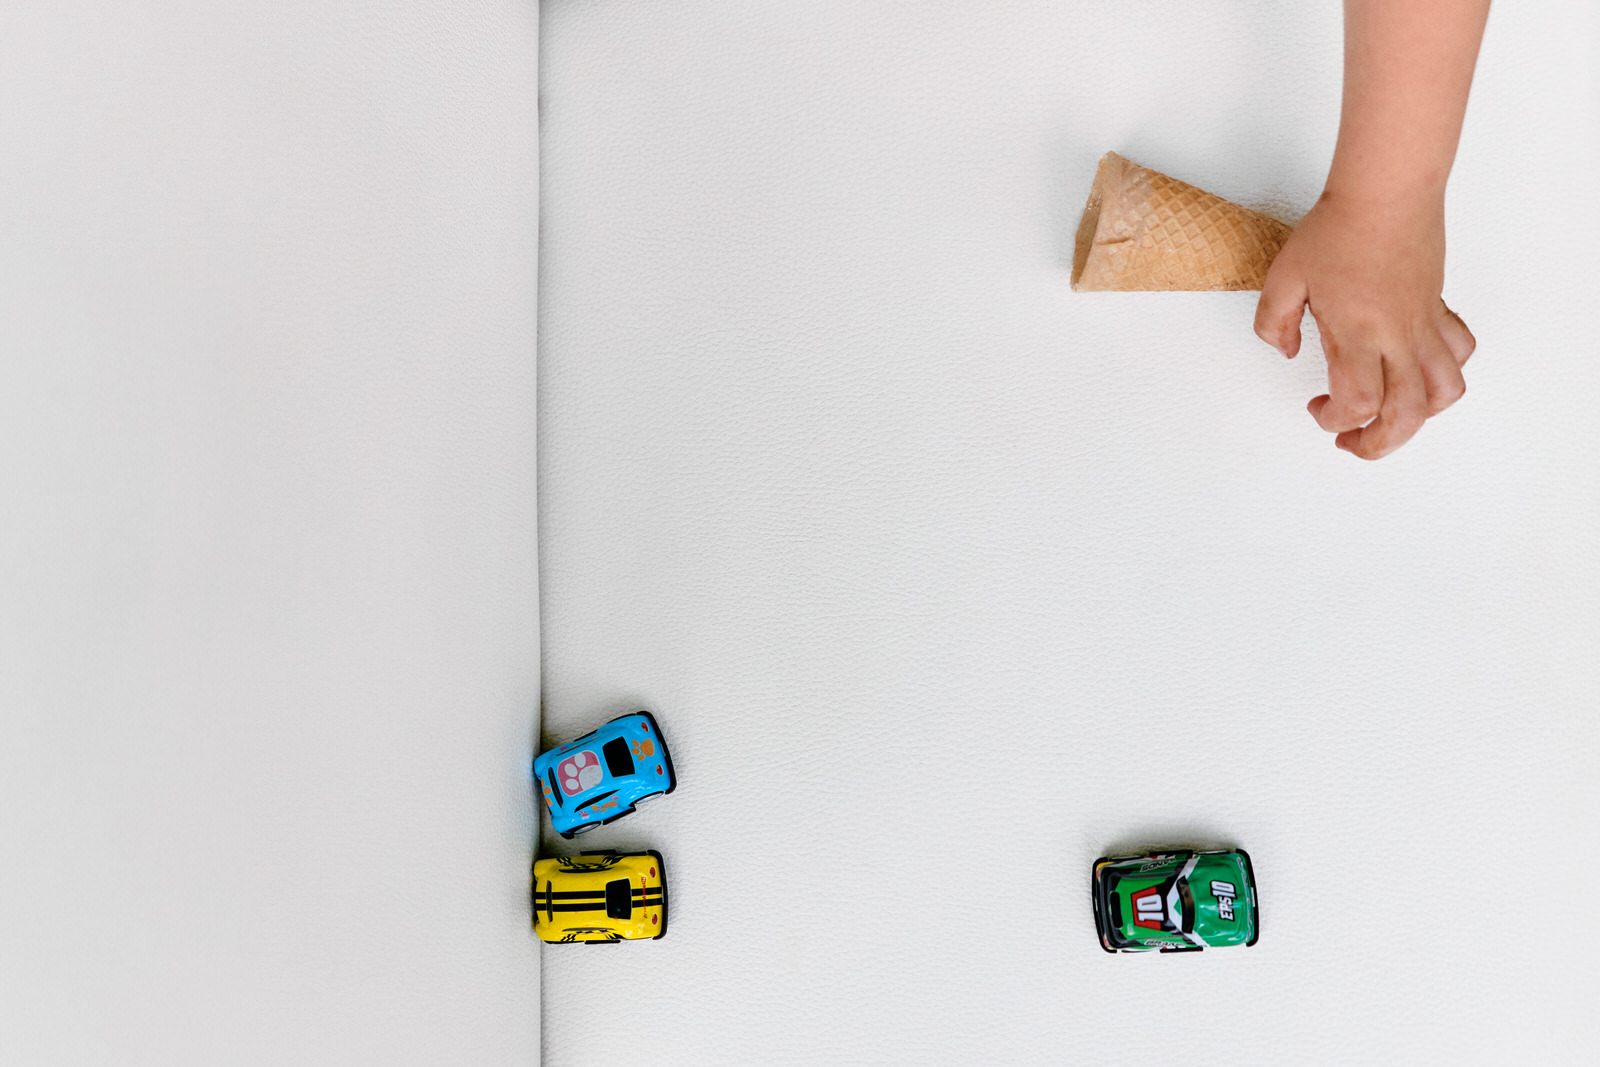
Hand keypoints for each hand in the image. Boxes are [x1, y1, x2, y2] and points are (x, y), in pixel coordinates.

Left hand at [1254, 191, 1474, 459]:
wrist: (1387, 190)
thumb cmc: (1338, 228)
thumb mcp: (1283, 278)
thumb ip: (1272, 323)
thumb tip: (1284, 351)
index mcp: (1357, 333)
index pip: (1358, 403)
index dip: (1335, 421)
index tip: (1317, 409)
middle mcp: (1397, 336)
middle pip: (1406, 414)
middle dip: (1379, 442)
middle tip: (1351, 442)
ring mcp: (1424, 324)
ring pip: (1444, 391)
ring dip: (1419, 418)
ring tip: (1390, 418)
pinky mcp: (1438, 307)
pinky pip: (1459, 352)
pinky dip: (1445, 374)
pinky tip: (1417, 372)